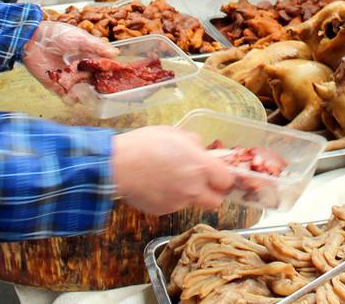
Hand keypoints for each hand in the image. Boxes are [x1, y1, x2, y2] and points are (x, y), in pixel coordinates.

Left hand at [21, 20, 117, 101]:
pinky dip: (71, 100)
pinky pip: (66, 96)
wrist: (33, 40)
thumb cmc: (57, 34)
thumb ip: (97, 46)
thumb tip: (116, 53)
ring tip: (94, 98)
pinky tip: (75, 99)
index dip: (108, 71)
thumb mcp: (80, 38)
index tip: (118, 76)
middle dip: (100, 85)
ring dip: (88, 94)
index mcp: (86, 55)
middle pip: (93, 79)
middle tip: (107, 90)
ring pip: (82, 89)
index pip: (100, 65)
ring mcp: (68, 77)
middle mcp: (78, 67)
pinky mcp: (56, 84)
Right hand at [111, 127, 235, 212]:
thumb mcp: (175, 133)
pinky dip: (170, 198)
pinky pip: (174, 206)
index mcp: (201, 167)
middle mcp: (194, 188)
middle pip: (216, 201)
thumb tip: (200, 151)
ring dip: (189, 194)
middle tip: (202, 182)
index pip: (227, 181)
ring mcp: (178, 202)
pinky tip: (157, 186)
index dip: (223, 177)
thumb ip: (194, 143)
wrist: (118, 165)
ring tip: (171, 179)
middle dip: (212, 193)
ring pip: (193, 203)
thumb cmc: (145, 144)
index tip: (216, 173)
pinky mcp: (163, 211)